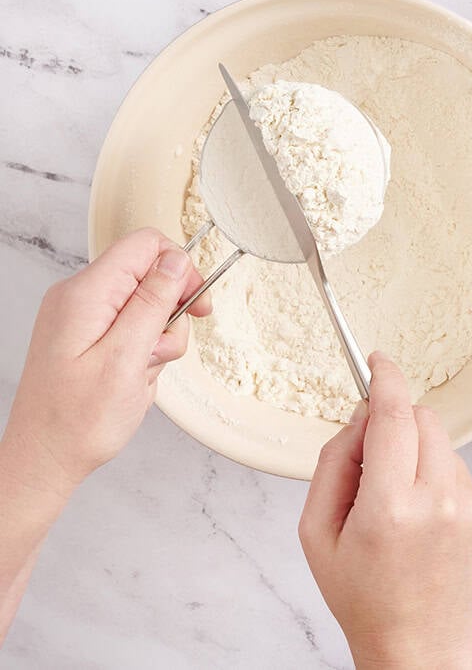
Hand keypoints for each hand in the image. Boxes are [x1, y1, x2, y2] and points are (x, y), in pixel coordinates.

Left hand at [2, 228, 209, 496]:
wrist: (45, 459)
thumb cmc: (78, 421)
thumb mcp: (126, 358)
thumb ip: (152, 303)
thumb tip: (175, 260)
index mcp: (86, 294)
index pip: (146, 245)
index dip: (180, 269)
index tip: (194, 305)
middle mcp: (80, 297)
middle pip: (148, 272)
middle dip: (171, 308)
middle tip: (168, 346)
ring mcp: (82, 316)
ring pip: (146, 302)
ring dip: (160, 335)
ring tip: (144, 368)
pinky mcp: (87, 335)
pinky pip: (132, 325)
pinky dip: (145, 348)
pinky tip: (135, 374)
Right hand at [300, 353, 471, 668]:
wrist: (418, 643)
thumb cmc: (362, 594)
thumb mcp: (317, 532)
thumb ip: (334, 462)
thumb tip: (362, 415)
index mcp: (389, 507)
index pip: (394, 416)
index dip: (386, 379)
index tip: (378, 362)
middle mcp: (438, 502)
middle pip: (422, 419)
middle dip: (396, 424)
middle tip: (374, 463)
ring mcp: (471, 507)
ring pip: (442, 442)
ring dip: (418, 456)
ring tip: (400, 507)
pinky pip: (460, 469)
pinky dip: (439, 480)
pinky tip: (425, 521)